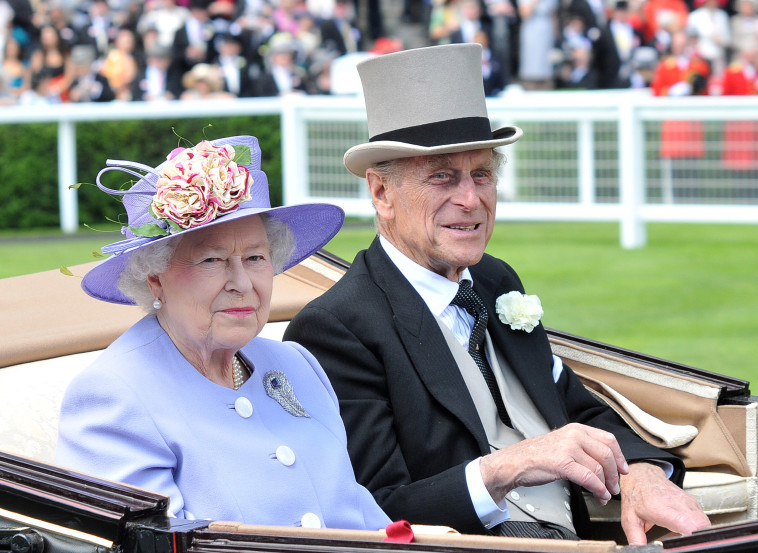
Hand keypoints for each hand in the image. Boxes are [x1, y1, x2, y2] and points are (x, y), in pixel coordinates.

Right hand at [480, 423, 628, 504]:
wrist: (515, 462)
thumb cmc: (537, 456)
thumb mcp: (563, 443)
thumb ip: (582, 448)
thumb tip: (605, 464)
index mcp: (576, 429)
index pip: (608, 439)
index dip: (619, 456)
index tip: (623, 469)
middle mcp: (574, 435)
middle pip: (607, 454)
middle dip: (615, 474)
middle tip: (615, 487)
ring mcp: (568, 448)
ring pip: (599, 468)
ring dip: (606, 486)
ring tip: (604, 495)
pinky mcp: (562, 463)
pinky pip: (589, 478)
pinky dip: (597, 489)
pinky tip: (598, 495)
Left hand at [620, 462, 710, 544]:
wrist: (642, 475)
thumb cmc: (636, 494)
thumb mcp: (629, 519)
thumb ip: (636, 538)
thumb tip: (640, 552)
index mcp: (661, 508)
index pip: (687, 524)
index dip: (691, 537)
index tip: (686, 544)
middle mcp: (677, 503)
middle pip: (700, 526)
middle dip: (696, 539)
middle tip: (685, 544)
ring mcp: (688, 502)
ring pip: (705, 523)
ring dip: (699, 533)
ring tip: (685, 538)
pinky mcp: (693, 502)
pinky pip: (703, 519)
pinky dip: (699, 527)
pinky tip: (688, 530)